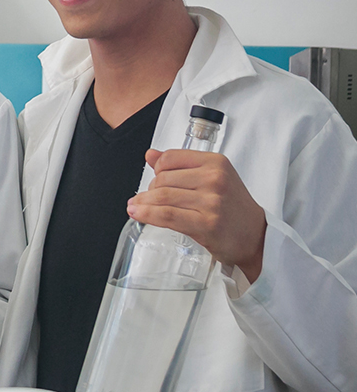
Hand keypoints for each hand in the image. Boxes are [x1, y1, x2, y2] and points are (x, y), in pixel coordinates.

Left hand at [128, 148, 266, 281]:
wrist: (255, 236)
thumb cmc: (233, 207)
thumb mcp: (213, 177)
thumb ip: (181, 165)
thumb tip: (150, 155)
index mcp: (216, 163)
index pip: (170, 158)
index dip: (156, 169)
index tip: (155, 178)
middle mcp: (215, 179)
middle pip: (163, 179)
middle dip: (149, 190)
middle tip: (148, 199)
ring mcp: (211, 202)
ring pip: (162, 197)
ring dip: (142, 202)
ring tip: (135, 206)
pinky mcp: (206, 223)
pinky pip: (166, 215)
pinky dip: (147, 214)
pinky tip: (138, 213)